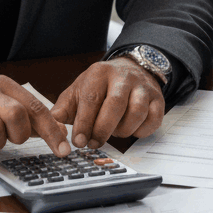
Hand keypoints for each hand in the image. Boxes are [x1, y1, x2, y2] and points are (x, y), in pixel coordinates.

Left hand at [48, 58, 164, 148]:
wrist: (129, 70)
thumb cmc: (100, 86)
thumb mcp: (78, 92)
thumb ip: (64, 109)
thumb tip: (54, 126)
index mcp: (99, 73)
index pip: (91, 98)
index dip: (84, 123)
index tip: (78, 141)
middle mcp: (123, 77)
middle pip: (115, 105)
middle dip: (102, 130)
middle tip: (94, 143)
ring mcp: (143, 87)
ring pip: (136, 113)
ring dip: (123, 130)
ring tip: (113, 132)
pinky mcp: (158, 99)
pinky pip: (153, 119)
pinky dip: (141, 131)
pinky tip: (130, 129)